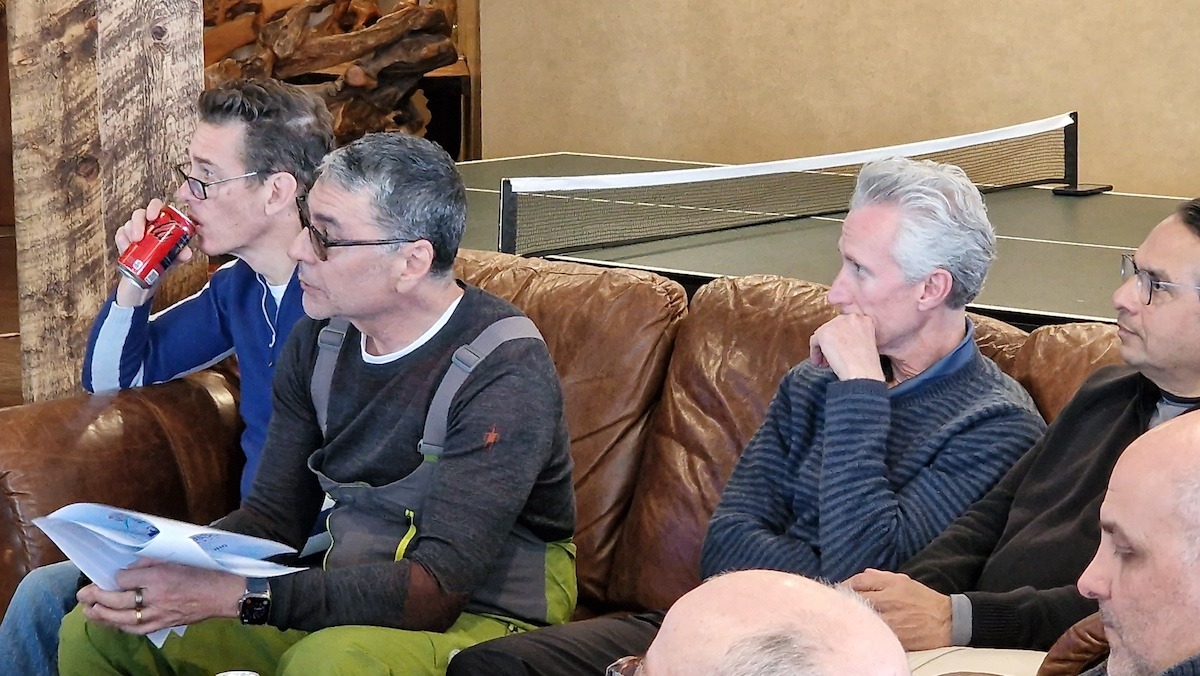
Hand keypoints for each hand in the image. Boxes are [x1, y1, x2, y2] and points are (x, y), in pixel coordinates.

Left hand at [76, 559, 244, 634]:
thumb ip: (150, 563)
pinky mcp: (163, 624)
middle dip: (96, 597)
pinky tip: (110, 623)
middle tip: (82, 594)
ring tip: (87, 611)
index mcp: (160, 576)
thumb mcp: (175, 560)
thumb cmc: (202, 572)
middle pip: (117, 599)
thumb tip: (129, 569)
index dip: (115, 577)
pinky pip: (136, 628)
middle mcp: (156, 596)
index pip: (124, 578)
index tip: (113, 575)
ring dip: (101, 615)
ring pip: (121, 618)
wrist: (222, 593)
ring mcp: (158, 613)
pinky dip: (120, 626)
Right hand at [114, 199, 193, 306]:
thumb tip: (186, 253)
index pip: (157, 206)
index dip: (154, 207)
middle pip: (139, 214)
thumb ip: (182, 254)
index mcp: (161, 223)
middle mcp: (147, 224)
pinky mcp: (124, 240)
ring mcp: (135, 231)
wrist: (149, 278)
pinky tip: (126, 248)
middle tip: (139, 236)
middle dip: (138, 223)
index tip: (152, 216)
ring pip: (128, 224)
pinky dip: (122, 241)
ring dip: (129, 233)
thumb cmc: (164, 261)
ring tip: (134, 244)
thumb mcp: (175, 258)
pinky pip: (120, 235)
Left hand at [808, 314, 884, 381]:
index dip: (842, 339)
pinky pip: (814, 341)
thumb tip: (842, 343)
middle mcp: (851, 318)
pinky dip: (815, 353)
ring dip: (823, 348)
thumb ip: (856, 338)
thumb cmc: (867, 366)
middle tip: (833, 356)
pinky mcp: (824, 333)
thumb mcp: (867, 345)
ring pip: (823, 335)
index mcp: (864, 320)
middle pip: (834, 328)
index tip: (842, 349)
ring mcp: (836, 324)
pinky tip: (820, 363)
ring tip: (827, 362)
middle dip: (832, 342)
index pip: (847, 325)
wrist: (862, 372)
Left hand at [846, 568, 952, 649]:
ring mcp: (890, 620)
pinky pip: (873, 631)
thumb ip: (881, 577)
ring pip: (862, 616)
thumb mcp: (904, 581)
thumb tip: (864, 574)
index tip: (840, 589)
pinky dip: (866, 629)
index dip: (845, 584)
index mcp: (891, 584)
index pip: (859, 580)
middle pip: (855, 597)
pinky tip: (863, 628)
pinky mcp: (894, 637)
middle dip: (845, 599)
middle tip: (839, 603)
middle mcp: (889, 600)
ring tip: (849, 617)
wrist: (946, 622)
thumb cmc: (924, 600)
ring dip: (854, 616)